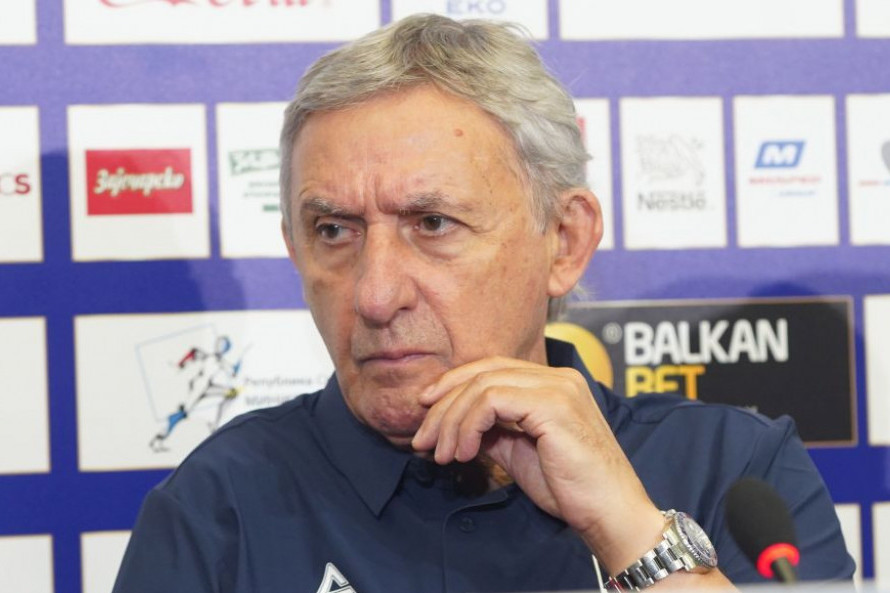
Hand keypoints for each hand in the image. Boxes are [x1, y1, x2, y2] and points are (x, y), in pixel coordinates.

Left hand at [410, 356, 663, 572]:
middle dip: (444, 404)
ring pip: (483, 385)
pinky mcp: (553, 403)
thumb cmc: (570, 488)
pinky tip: (465, 453)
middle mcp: (558, 377)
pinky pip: (493, 400)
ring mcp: (558, 387)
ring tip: (442, 454)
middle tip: (421, 439)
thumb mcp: (520, 452)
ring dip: (452, 421)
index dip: (453, 385)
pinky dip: (469, 425)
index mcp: (552, 383)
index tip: (425, 412)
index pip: (491, 369)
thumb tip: (456, 424)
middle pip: (483, 372)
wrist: (609, 513)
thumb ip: (494, 430)